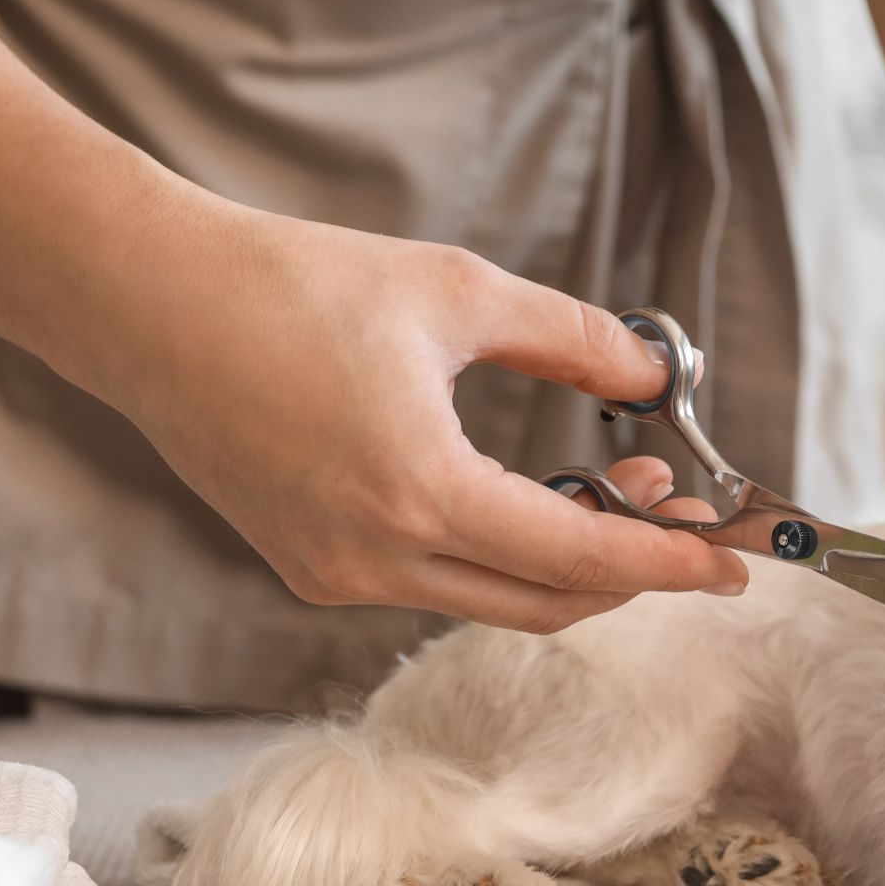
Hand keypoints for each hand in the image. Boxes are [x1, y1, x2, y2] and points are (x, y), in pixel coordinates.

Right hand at [96, 206, 747, 632]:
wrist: (148, 301)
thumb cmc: (295, 283)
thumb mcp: (458, 293)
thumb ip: (574, 338)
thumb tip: (656, 373)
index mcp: (420, 496)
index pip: (581, 560)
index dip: (669, 562)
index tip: (735, 558)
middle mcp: (373, 560)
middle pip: (545, 601)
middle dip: (629, 566)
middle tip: (680, 507)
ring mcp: (332, 574)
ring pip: (488, 598)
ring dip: (563, 559)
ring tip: (613, 482)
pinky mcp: (305, 563)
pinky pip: (430, 581)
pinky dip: (495, 553)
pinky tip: (523, 493)